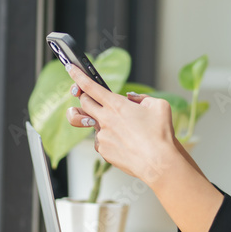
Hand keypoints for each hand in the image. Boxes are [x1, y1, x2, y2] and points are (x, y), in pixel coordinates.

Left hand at [65, 65, 178, 185]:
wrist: (158, 162)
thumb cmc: (160, 134)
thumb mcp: (158, 105)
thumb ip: (142, 98)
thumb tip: (132, 99)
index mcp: (116, 104)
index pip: (89, 86)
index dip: (77, 75)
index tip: (70, 68)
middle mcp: (105, 119)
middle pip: (83, 103)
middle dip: (83, 97)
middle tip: (90, 97)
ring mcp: (102, 136)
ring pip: (93, 124)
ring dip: (102, 122)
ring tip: (118, 128)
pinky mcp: (103, 151)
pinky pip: (101, 141)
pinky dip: (109, 139)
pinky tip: (125, 144)